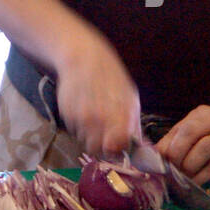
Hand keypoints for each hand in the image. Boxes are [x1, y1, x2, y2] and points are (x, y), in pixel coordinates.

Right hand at [53, 35, 140, 157]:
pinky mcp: (66, 114)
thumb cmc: (112, 79)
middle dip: (103, 146)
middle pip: (99, 150)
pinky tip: (83, 109)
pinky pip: (74, 130)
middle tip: (105, 133)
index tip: (118, 147)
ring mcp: (81, 117)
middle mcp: (100, 118)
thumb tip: (143, 150)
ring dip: (90, 135)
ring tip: (94, 116)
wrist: (84, 58)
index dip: (118, 152)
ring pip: (85, 141)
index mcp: (121, 115)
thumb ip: (134, 126)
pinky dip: (79, 125)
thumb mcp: (130, 99)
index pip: (117, 149)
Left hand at [156, 106, 209, 186]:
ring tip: (183, 177)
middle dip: (175, 155)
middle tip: (171, 170)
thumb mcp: (203, 130)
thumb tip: (159, 158)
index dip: (164, 148)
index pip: (176, 130)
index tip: (156, 164)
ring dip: (188, 167)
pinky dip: (202, 176)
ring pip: (202, 150)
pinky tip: (195, 183)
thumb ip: (183, 140)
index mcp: (199, 115)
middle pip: (187, 135)